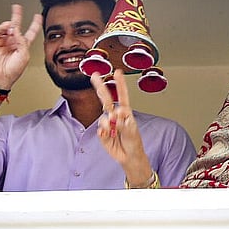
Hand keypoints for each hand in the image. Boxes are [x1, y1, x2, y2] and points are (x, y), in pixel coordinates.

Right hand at [0, 4, 42, 89]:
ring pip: (7, 28)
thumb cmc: (14, 70)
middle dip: (17, 16)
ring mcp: (4, 41)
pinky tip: (6, 28)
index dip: (35, 24)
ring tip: (12, 28)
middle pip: (17, 26)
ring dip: (10, 25)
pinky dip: (2, 28)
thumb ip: (22, 42)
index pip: (31, 32)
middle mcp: (14, 41)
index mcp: (24, 45)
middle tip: (17, 7)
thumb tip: (16, 30)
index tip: (38, 16)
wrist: (1, 77)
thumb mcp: (24, 55)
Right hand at [92, 69, 153, 186]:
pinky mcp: (102, 133)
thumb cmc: (134, 142)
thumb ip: (124, 122)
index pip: (122, 95)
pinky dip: (104, 133)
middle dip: (101, 87)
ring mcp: (108, 124)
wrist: (129, 156)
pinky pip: (100, 130)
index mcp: (126, 112)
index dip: (120, 84)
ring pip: (103, 117)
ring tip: (115, 130)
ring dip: (108, 123)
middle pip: (107, 99)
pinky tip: (109, 136)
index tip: (117, 72)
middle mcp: (116, 115)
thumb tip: (117, 113)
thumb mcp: (132, 132)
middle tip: (94, 75)